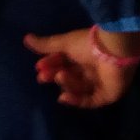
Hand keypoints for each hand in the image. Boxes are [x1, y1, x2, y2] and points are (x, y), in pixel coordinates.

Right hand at [22, 29, 139, 108]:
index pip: (65, 62)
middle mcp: (93, 68)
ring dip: (66, 83)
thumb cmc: (89, 44)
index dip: (51, 64)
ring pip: (78, 87)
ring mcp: (101, 83)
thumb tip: (25, 39)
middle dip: (55, 75)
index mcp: (84, 54)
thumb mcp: (65, 43)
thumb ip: (46, 45)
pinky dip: (76, 100)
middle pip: (70, 76)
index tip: (38, 66)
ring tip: (59, 75)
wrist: (114, 50)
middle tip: (42, 76)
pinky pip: (90, 101)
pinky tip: (63, 97)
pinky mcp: (108, 95)